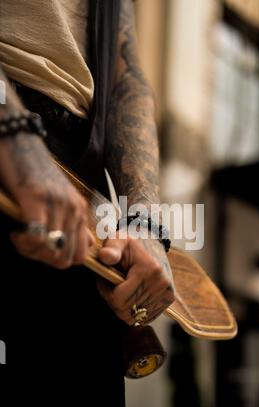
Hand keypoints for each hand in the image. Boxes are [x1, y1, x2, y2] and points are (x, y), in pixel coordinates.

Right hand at [0, 132, 93, 267]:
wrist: (20, 142)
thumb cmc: (35, 174)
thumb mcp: (62, 199)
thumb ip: (76, 223)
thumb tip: (90, 244)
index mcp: (80, 210)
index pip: (80, 255)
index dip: (58, 259)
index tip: (40, 248)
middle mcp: (74, 209)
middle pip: (65, 259)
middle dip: (43, 258)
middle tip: (26, 244)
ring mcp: (57, 204)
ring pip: (51, 251)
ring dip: (31, 250)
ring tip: (19, 235)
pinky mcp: (36, 199)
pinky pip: (37, 237)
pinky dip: (24, 242)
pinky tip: (16, 231)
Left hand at [97, 228, 174, 325]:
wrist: (152, 247)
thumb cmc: (130, 246)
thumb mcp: (118, 241)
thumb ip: (110, 249)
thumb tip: (105, 257)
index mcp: (149, 270)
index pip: (119, 299)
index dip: (106, 292)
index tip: (105, 279)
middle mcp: (161, 284)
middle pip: (126, 311)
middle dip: (113, 300)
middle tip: (111, 284)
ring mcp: (166, 294)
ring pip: (133, 317)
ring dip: (122, 306)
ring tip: (121, 289)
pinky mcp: (167, 301)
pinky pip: (143, 318)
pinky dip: (133, 310)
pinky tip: (131, 295)